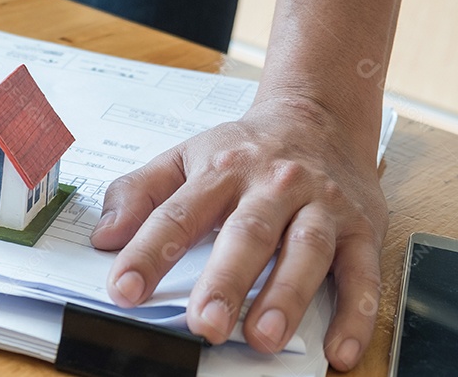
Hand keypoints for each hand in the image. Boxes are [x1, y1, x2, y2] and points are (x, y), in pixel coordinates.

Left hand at [90, 95, 386, 371]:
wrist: (318, 115)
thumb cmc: (245, 148)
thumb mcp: (184, 157)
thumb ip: (139, 192)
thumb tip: (104, 235)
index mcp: (222, 170)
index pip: (178, 213)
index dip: (148, 253)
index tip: (124, 289)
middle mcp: (273, 184)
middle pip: (248, 232)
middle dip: (225, 280)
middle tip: (203, 323)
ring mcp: (321, 204)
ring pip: (306, 250)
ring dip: (285, 296)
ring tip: (262, 337)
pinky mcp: (362, 226)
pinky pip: (363, 272)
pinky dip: (355, 313)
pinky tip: (339, 350)